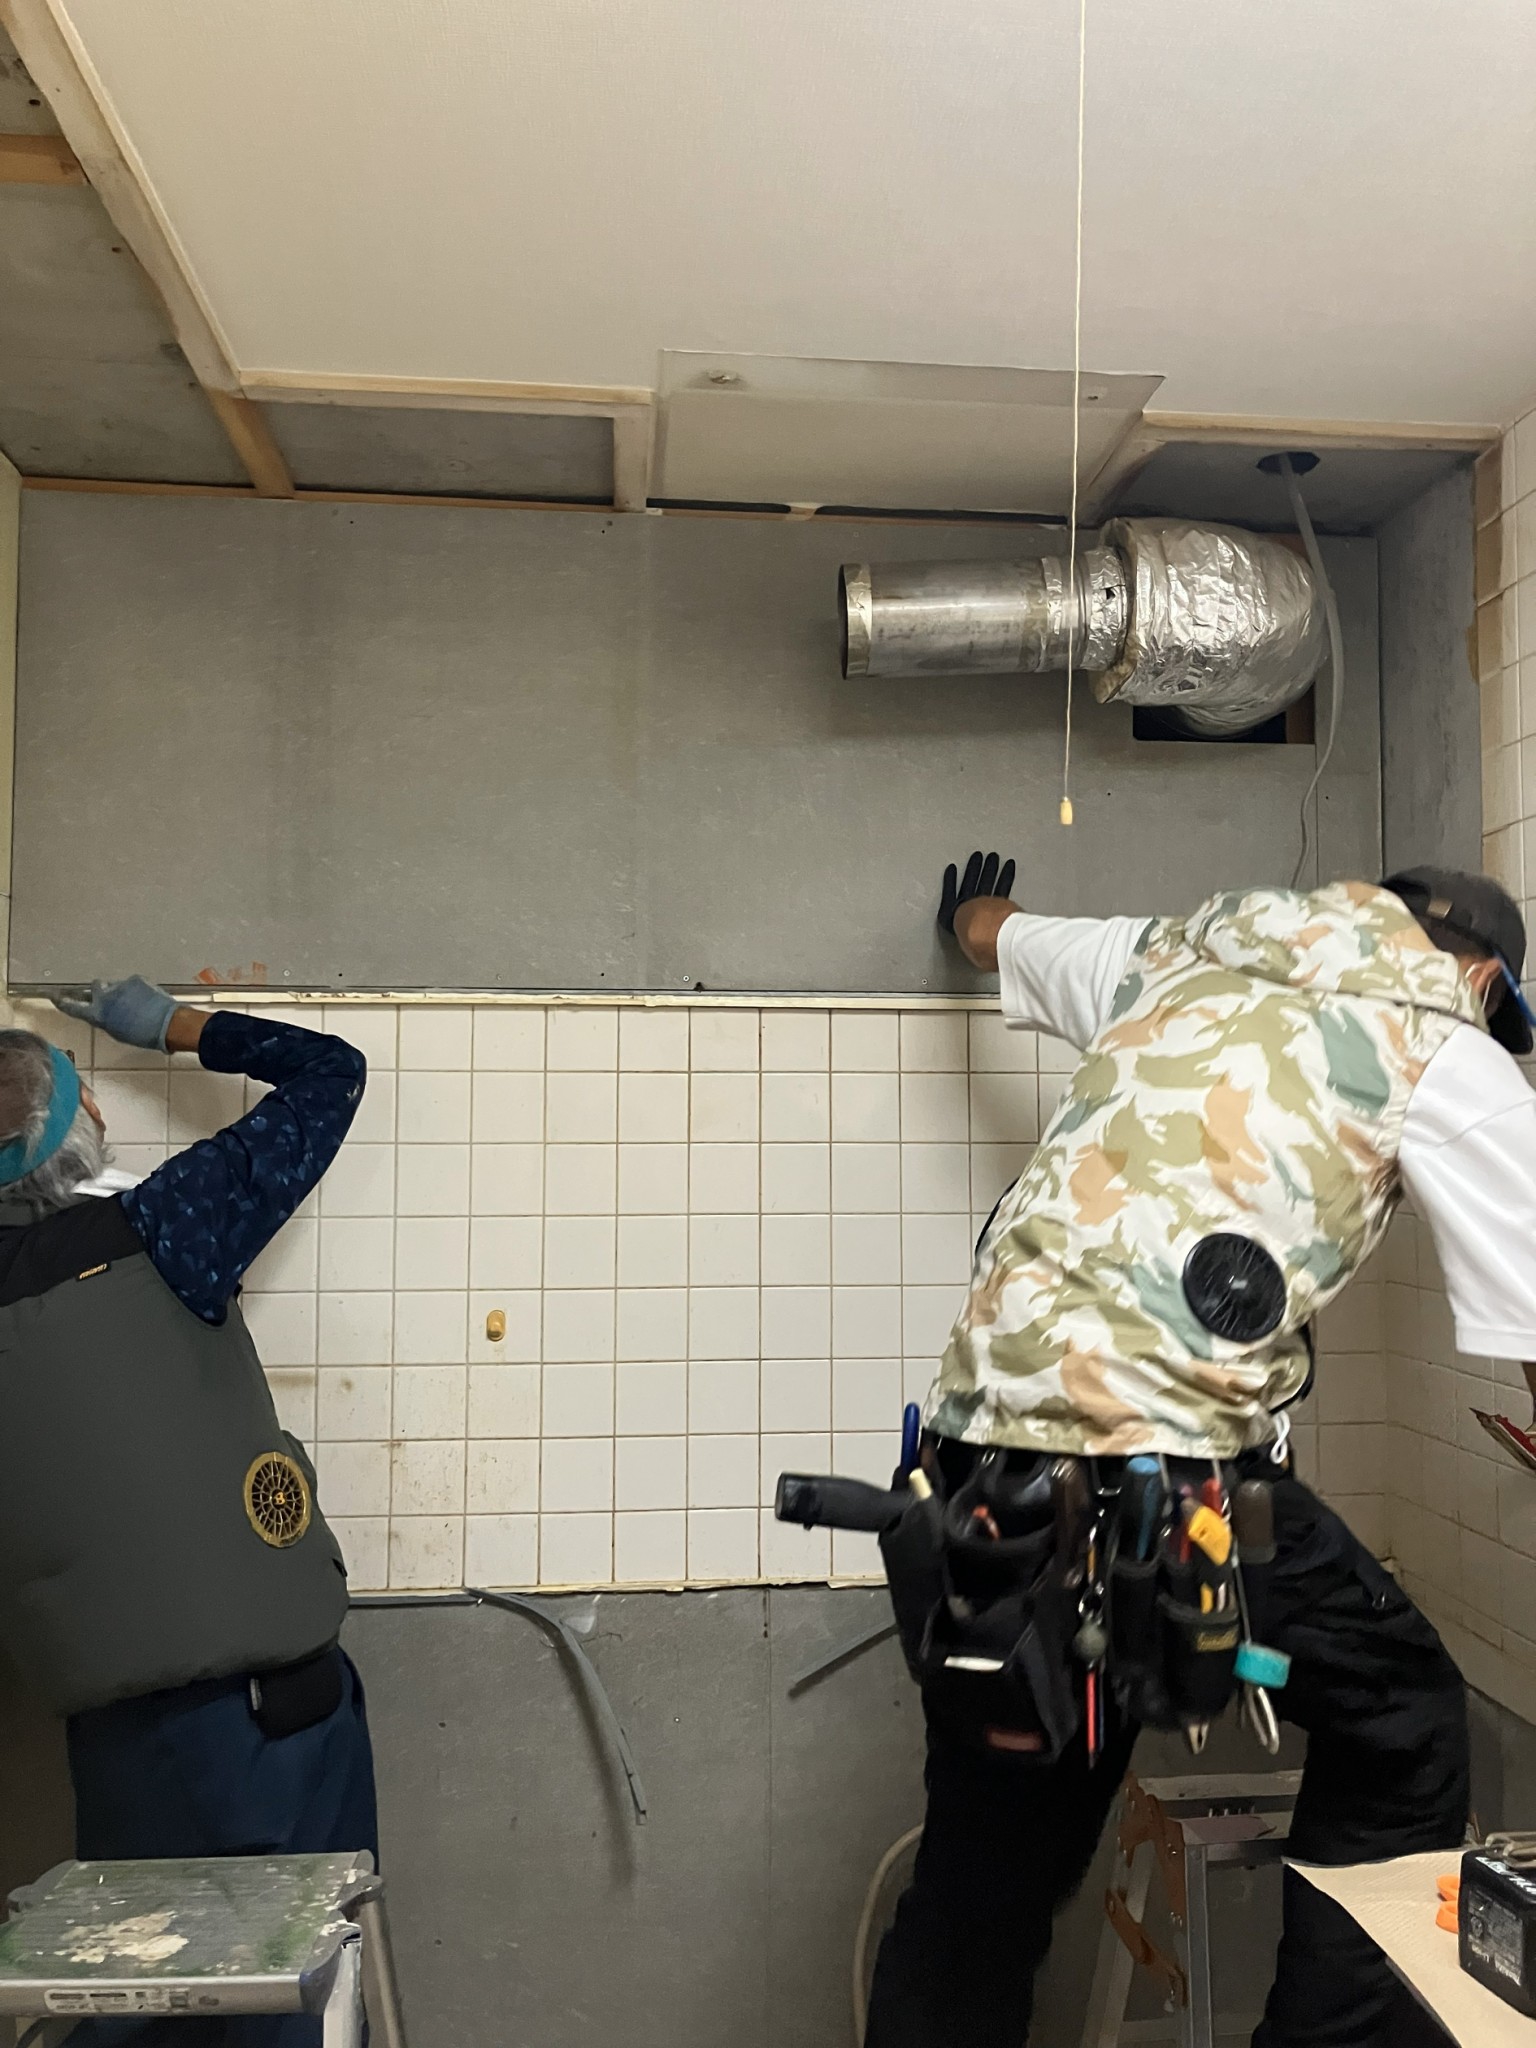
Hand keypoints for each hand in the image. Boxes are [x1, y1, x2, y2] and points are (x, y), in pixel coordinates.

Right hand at [56, 975, 178, 1051]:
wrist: (167, 1024)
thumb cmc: (143, 1035)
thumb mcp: (117, 1032)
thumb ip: (106, 1020)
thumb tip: (105, 1014)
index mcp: (98, 1015)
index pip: (74, 1008)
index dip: (63, 1002)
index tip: (54, 996)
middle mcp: (105, 997)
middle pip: (95, 988)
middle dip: (100, 991)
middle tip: (112, 1000)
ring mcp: (120, 986)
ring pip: (115, 985)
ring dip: (120, 992)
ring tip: (136, 1004)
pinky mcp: (135, 979)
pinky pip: (132, 983)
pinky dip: (136, 989)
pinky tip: (147, 1000)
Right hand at [938, 851, 1015, 934]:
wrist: (985, 936)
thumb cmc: (971, 942)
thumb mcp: (961, 942)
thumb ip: (965, 935)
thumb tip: (974, 942)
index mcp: (956, 915)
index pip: (951, 892)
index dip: (950, 880)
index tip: (950, 868)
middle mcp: (970, 904)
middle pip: (971, 883)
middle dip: (975, 868)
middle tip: (977, 855)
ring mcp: (986, 900)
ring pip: (987, 881)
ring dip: (990, 869)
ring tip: (993, 857)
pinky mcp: (1003, 901)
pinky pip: (1005, 886)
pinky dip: (1007, 877)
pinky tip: (1009, 867)